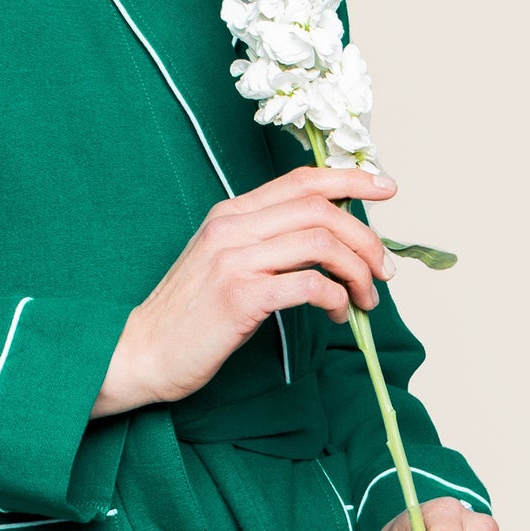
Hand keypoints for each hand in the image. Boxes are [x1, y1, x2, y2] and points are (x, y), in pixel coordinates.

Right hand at [91, 163, 396, 415]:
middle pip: (320, 210)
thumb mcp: (225, 262)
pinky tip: (338, 314)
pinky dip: (336, 297)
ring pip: (322, 243)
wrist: (143, 351)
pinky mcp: (240, 296)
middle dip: (366, 238)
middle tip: (384, 270)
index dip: (350, 179)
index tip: (387, 188)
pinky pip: (309, 284)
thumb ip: (267, 242)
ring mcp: (234, 259)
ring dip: (358, 271)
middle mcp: (232, 227)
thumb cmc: (190, 314)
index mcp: (230, 213)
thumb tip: (330, 239)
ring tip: (366, 299)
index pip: (301, 180)